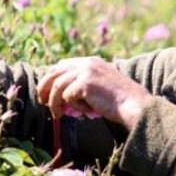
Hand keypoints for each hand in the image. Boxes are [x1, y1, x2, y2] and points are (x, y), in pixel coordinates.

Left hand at [37, 57, 152, 129]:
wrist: (134, 105)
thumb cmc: (118, 101)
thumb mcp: (98, 86)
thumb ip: (81, 85)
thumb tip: (59, 98)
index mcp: (90, 61)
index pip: (62, 65)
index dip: (51, 78)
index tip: (46, 92)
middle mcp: (86, 63)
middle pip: (54, 72)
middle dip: (44, 88)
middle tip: (42, 102)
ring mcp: (85, 71)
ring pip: (57, 86)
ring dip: (55, 102)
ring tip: (58, 114)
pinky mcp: (85, 83)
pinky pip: (68, 97)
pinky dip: (74, 107)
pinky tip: (87, 111)